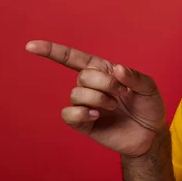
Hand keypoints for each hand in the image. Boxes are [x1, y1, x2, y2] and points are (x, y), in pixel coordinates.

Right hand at [26, 40, 165, 157]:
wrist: (150, 135)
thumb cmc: (149, 107)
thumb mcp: (149, 88)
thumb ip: (135, 77)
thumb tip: (117, 70)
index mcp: (104, 71)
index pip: (74, 58)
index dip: (52, 51)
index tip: (31, 46)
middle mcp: (92, 86)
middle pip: (82, 76)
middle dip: (104, 83)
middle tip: (121, 93)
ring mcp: (86, 105)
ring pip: (76, 94)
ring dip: (98, 99)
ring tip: (114, 106)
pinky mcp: (83, 123)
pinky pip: (69, 114)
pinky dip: (82, 113)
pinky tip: (97, 116)